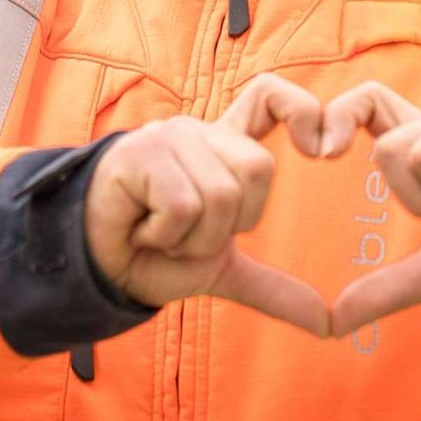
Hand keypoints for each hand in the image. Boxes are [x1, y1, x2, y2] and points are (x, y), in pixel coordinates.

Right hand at [85, 74, 330, 336]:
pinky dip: (167, 235)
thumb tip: (324, 322)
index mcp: (222, 147)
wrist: (96, 266)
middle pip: (258, 167)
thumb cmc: (153, 255)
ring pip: (220, 194)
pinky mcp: (140, 154)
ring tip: (162, 234)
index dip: (301, 110)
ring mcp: (168, 139)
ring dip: (193, 237)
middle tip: (191, 233)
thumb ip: (271, 286)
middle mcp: (199, 133)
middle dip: (231, 224)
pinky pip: (183, 204)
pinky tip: (144, 230)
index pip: (269, 98)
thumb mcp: (219, 269)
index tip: (321, 151)